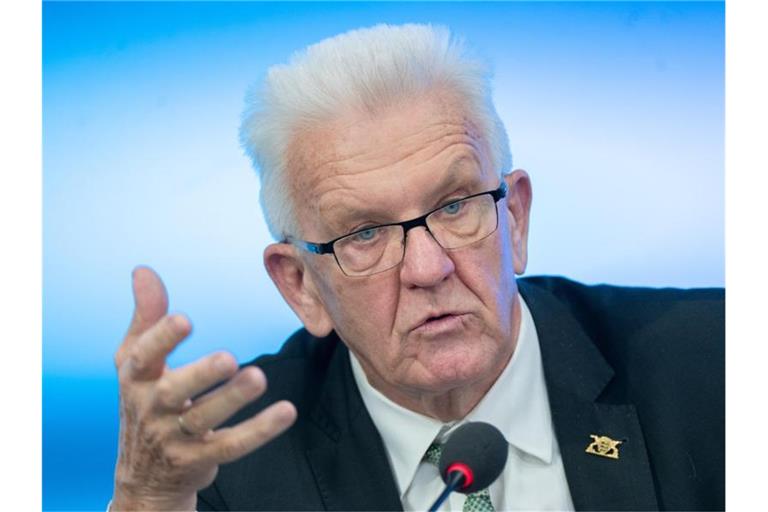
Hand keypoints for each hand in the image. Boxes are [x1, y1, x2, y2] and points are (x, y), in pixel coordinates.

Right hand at [110, 266, 296, 510]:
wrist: (145, 475)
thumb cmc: (146, 403)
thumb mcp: (135, 363)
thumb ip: (146, 317)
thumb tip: (143, 271)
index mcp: (137, 379)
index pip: (143, 358)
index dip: (162, 339)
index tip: (184, 319)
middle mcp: (152, 410)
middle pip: (174, 393)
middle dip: (200, 375)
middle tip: (228, 358)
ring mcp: (175, 438)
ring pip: (204, 419)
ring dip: (232, 399)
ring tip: (259, 377)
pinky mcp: (200, 459)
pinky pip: (232, 445)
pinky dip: (259, 430)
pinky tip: (286, 411)